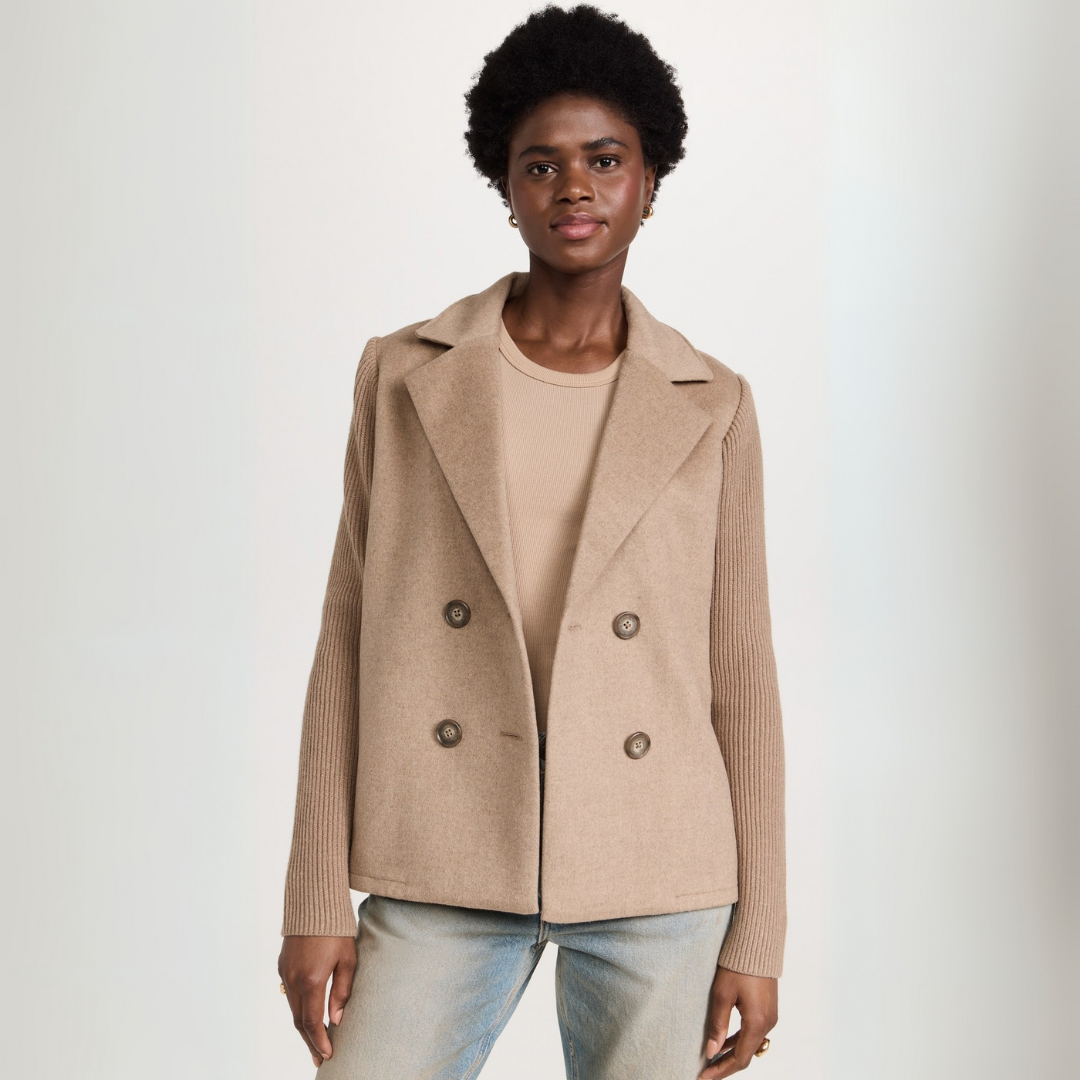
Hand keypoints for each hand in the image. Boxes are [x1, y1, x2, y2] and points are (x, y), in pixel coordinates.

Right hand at [278, 935, 356, 1066]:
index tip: (328, 1055)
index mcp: (312, 980)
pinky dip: (298, 1009)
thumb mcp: (348, 959)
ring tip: (315, 1041)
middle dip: (310, 1041)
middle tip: (320, 1059)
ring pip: (292, 1009)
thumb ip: (342, 992)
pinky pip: (289, 994)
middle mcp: (294, 980)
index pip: (312, 1022)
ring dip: (303, 1027)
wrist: (313, 901)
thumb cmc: (337, 928)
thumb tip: (336, 1020)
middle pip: (299, 1021)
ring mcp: (285, 973)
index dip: (319, 1041)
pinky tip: (307, 1014)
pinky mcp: (282, 966)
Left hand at [699, 967, 777, 1077]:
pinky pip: (753, 1032)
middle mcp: (768, 1024)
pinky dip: (739, 1040)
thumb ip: (718, 1025)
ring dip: (731, 1053)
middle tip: (705, 1073)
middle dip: (725, 1065)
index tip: (703, 1077)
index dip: (721, 1071)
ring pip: (750, 1044)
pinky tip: (725, 1041)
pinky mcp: (768, 1009)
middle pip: (746, 1055)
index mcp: (757, 1023)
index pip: (739, 1059)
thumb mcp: (722, 995)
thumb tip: (711, 1052)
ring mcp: (770, 1017)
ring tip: (711, 1059)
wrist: (758, 944)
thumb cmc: (738, 966)